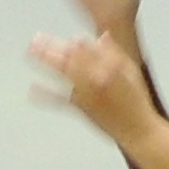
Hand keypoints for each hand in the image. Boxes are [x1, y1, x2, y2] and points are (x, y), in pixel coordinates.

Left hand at [26, 27, 153, 142]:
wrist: (137, 131)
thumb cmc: (137, 101)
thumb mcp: (131, 72)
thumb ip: (115, 53)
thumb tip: (102, 37)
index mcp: (108, 67)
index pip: (88, 51)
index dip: (77, 44)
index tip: (71, 39)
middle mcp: (93, 78)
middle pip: (69, 58)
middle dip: (52, 47)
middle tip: (37, 38)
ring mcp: (85, 94)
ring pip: (62, 73)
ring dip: (45, 60)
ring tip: (30, 51)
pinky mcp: (80, 108)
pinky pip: (59, 100)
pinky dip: (45, 95)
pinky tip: (32, 88)